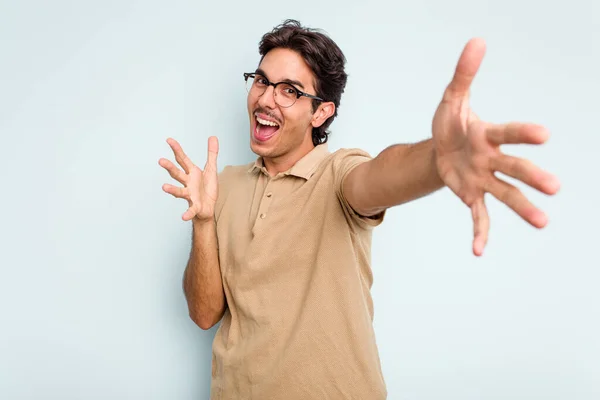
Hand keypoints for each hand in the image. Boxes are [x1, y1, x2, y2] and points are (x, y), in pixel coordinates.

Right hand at [159, 137, 218, 221]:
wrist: (208, 207)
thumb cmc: (207, 188)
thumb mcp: (212, 169)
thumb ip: (212, 154)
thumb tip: (213, 137)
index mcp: (192, 173)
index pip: (182, 159)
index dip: (177, 149)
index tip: (169, 140)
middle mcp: (188, 183)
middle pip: (177, 174)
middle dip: (170, 168)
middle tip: (161, 161)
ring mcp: (190, 195)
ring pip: (179, 191)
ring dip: (172, 189)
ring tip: (164, 187)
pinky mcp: (195, 206)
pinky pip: (191, 210)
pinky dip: (187, 213)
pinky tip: (183, 217)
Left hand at [432, 38, 560, 256]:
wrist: (439, 148)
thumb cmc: (452, 124)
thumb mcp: (452, 98)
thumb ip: (465, 74)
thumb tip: (477, 41)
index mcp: (489, 134)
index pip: (508, 133)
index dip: (523, 134)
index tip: (544, 135)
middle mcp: (492, 159)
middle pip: (515, 168)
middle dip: (532, 177)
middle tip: (554, 188)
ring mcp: (484, 180)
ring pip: (506, 195)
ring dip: (523, 209)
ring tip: (543, 223)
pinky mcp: (471, 196)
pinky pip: (479, 216)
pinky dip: (480, 233)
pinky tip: (478, 251)